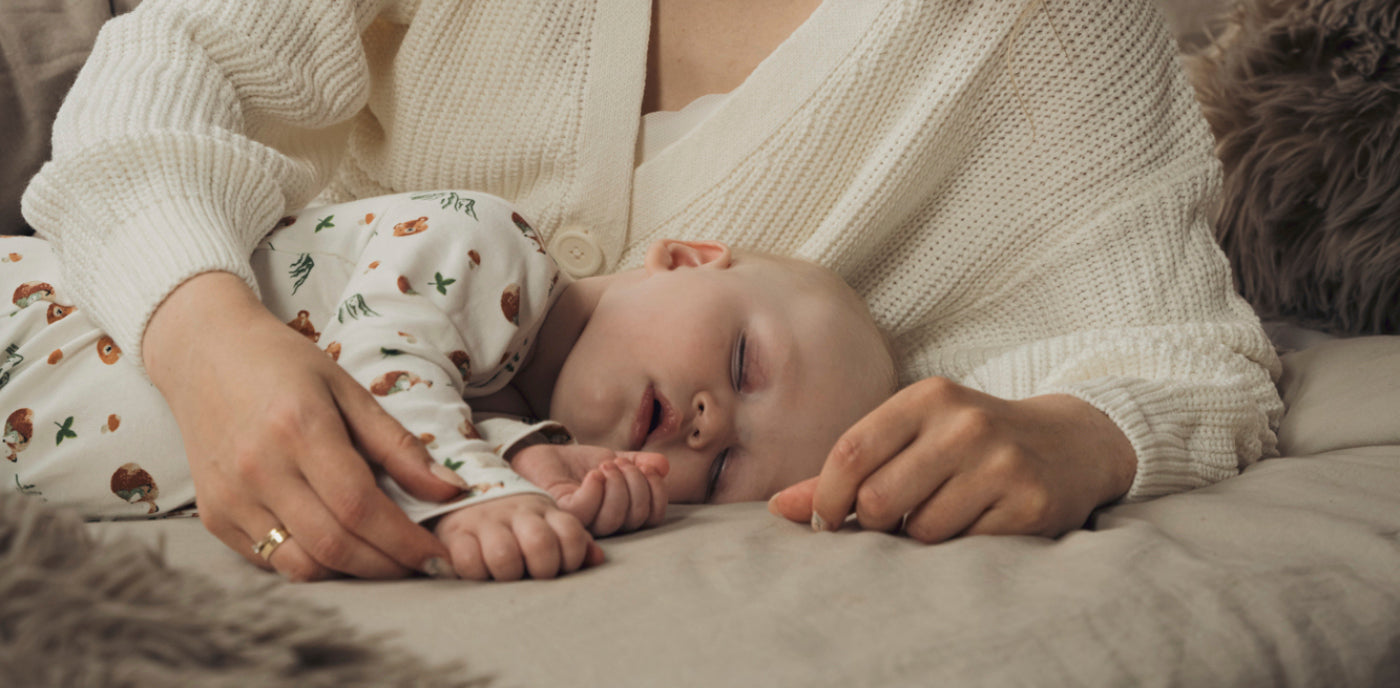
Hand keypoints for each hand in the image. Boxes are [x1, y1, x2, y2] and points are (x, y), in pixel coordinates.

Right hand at [143, 272, 463, 580]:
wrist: (205, 352)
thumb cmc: (284, 364)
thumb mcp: (349, 390)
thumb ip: (399, 444)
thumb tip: (451, 489)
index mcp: (300, 429)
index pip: (360, 506)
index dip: (404, 540)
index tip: (438, 555)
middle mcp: (260, 469)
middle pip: (334, 544)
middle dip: (387, 566)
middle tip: (422, 566)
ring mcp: (231, 496)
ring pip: (301, 563)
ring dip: (351, 573)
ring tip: (385, 560)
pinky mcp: (213, 515)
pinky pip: (270, 559)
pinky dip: (311, 562)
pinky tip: (339, 547)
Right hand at [433, 494, 602, 579]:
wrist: (461, 491)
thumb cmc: (513, 522)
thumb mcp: (546, 524)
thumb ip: (573, 542)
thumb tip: (597, 558)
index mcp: (545, 511)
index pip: (572, 534)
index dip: (572, 559)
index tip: (561, 567)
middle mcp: (517, 512)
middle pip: (541, 544)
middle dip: (542, 569)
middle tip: (534, 575)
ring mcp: (485, 520)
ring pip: (504, 556)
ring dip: (508, 574)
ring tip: (505, 575)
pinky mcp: (455, 532)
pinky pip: (468, 560)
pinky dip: (476, 573)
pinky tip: (480, 571)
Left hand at [511, 444, 668, 535]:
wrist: (542, 453)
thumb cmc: (577, 463)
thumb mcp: (615, 458)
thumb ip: (640, 463)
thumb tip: (663, 467)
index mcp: (622, 513)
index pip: (651, 517)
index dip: (658, 494)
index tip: (649, 469)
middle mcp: (604, 523)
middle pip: (635, 518)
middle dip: (636, 484)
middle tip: (620, 464)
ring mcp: (583, 522)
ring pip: (613, 518)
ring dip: (617, 485)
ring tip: (605, 466)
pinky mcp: (562, 514)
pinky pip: (586, 510)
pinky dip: (596, 489)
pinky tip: (593, 473)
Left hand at [768, 377, 1135, 542]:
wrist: (1071, 445)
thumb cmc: (969, 444)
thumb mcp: (912, 437)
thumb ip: (845, 472)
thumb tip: (778, 509)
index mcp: (926, 398)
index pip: (850, 452)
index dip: (826, 497)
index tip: (826, 522)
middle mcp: (964, 423)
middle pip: (879, 499)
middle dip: (874, 523)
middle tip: (891, 521)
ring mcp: (1001, 462)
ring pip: (921, 530)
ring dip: (919, 538)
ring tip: (941, 514)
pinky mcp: (1031, 503)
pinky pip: (965, 546)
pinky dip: (959, 546)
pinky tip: (977, 522)